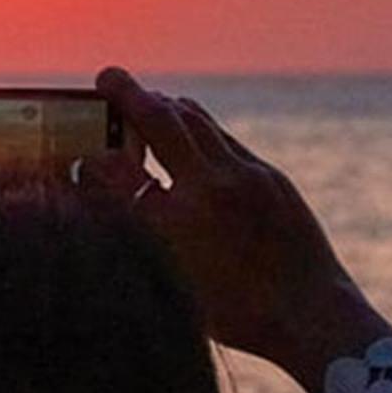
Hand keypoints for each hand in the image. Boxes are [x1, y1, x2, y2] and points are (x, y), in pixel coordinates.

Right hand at [86, 67, 391, 391]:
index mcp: (173, 226)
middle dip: (128, 93)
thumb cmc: (235, 315)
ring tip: (146, 97)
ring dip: (166, 103)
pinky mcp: (269, 176)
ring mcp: (244, 177)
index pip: (115, 171)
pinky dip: (198, 127)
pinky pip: (224, 138)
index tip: (81, 151)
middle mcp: (207, 191)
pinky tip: (189, 129)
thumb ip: (141, 237)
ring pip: (196, 119)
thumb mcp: (172, 285)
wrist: (310, 316)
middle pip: (159, 120)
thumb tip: (116, 197)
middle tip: (107, 76)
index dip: (92, 157)